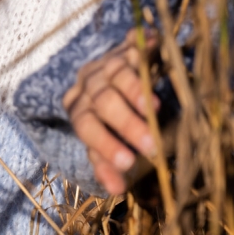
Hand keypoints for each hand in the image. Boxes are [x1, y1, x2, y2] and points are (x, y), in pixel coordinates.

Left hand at [63, 29, 159, 194]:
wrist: (110, 71)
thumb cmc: (106, 115)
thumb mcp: (102, 137)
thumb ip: (105, 161)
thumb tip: (117, 190)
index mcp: (78, 106)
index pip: (86, 127)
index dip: (106, 145)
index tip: (129, 164)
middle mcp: (88, 81)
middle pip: (103, 101)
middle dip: (125, 124)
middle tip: (150, 145)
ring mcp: (107, 60)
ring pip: (118, 74)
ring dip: (135, 91)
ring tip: (154, 108)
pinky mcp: (127, 45)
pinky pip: (134, 44)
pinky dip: (144, 47)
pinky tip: (155, 46)